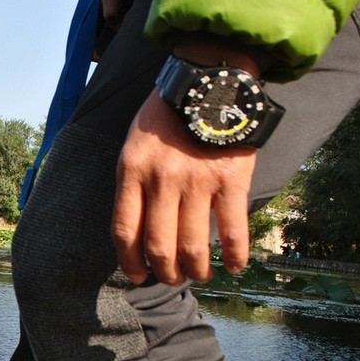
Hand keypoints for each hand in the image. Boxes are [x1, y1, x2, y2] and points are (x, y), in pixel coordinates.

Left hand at [111, 89, 256, 285]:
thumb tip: (137, 230)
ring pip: (193, 245)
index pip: (124, 231)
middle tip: (172, 278)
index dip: (130, 262)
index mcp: (132, 172)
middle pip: (158, 245)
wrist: (208, 82)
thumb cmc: (166, 117)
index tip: (138, 275)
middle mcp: (162, 180)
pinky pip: (232, 229)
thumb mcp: (134, 146)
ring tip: (199, 274)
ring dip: (196, 270)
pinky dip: (234, 255)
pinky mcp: (231, 179)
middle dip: (164, 272)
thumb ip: (134, 184)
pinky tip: (234, 267)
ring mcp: (197, 182)